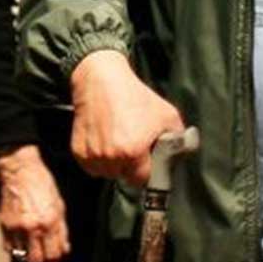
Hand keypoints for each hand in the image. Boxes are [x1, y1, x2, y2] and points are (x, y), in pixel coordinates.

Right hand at [0, 145, 69, 261]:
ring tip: (34, 252)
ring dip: (29, 258)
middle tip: (46, 261)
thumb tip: (64, 250)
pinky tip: (22, 243)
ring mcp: (17, 227)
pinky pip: (9, 248)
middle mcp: (33, 227)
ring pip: (22, 257)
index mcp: (49, 222)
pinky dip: (16, 250)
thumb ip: (62, 231)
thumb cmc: (43, 186)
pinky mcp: (4, 224)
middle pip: (37, 261)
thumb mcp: (59, 206)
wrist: (20, 170)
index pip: (54, 255)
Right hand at [69, 49, 187, 186]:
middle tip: (132, 145)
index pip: (141, 181)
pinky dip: (97, 158)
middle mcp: (111, 157)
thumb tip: (183, 153)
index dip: (146, 170)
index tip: (146, 160)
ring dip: (113, 163)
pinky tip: (104, 140)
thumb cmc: (134, 96)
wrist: (100, 80)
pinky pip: (91, 167)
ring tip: (117, 140)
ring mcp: (92, 156)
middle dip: (129, 166)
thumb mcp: (167, 113)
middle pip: (123, 177)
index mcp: (133, 152)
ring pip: (107, 173)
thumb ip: (180, 138)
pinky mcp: (78, 151)